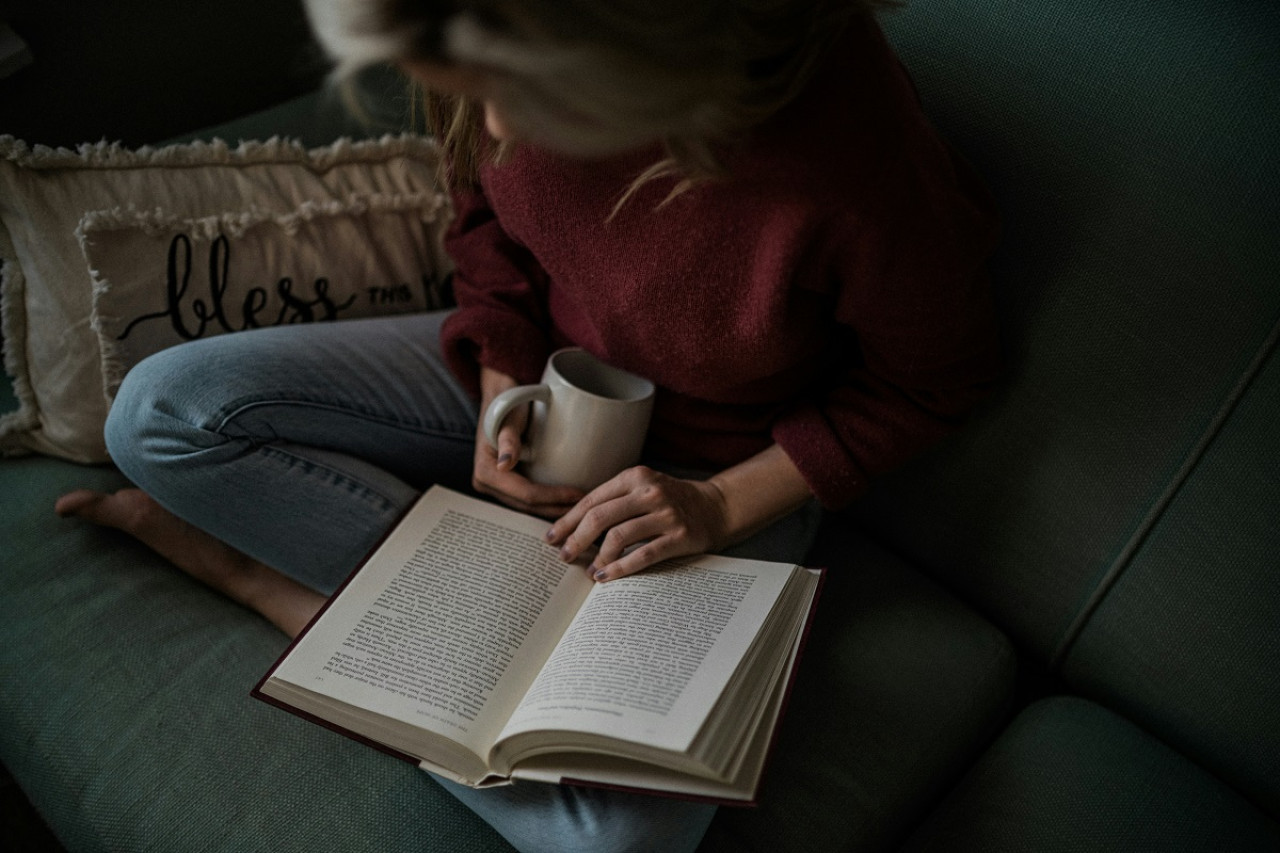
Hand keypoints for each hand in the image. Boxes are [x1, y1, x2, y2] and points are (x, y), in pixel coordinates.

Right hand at [472, 366, 583, 516]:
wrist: (501, 398)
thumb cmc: (507, 404)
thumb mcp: (508, 418)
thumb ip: (507, 440)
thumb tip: (503, 465)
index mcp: (486, 472)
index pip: (525, 494)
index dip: (553, 498)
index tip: (578, 496)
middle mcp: (486, 484)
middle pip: (526, 506)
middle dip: (555, 508)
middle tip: (585, 508)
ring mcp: (495, 486)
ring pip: (527, 507)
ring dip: (552, 509)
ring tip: (579, 508)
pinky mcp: (505, 484)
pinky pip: (527, 499)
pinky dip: (546, 501)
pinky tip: (564, 501)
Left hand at [546, 466, 730, 581]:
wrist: (717, 507)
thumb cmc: (672, 501)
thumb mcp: (644, 488)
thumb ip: (615, 500)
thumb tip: (573, 525)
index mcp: (635, 477)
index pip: (592, 500)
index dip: (568, 521)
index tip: (552, 537)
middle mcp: (649, 492)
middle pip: (600, 518)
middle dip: (576, 540)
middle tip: (564, 556)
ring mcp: (666, 514)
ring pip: (618, 537)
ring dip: (598, 558)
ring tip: (589, 571)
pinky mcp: (679, 537)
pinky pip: (642, 555)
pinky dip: (620, 568)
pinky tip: (606, 577)